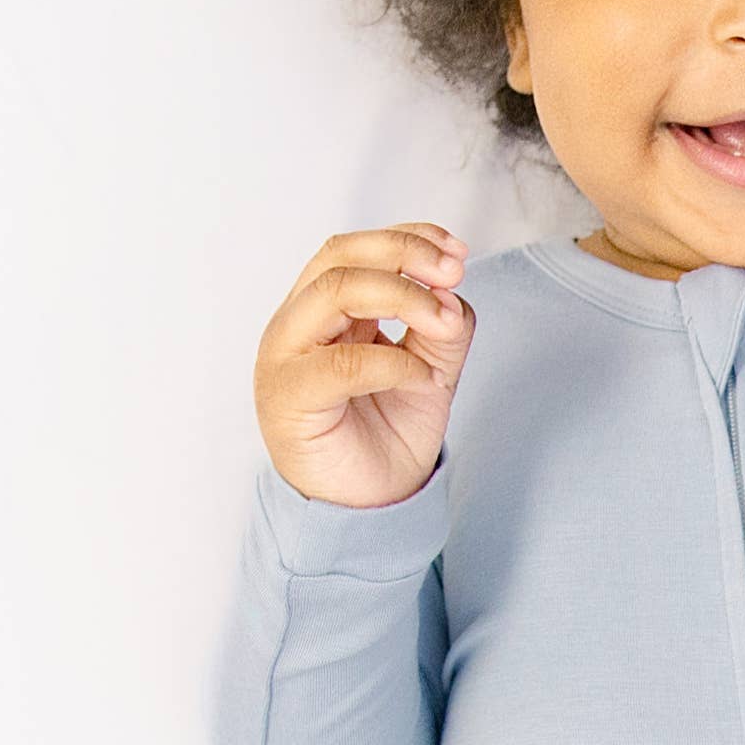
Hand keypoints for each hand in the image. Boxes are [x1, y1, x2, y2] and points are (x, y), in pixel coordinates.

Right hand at [255, 223, 475, 506]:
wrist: (366, 507)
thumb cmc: (385, 435)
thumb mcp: (429, 371)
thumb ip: (440, 330)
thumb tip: (454, 294)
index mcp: (323, 310)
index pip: (355, 249)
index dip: (407, 237)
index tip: (458, 252)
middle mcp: (297, 325)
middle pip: (340, 257)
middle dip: (404, 254)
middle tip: (454, 273)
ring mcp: (286, 358)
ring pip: (335, 293)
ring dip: (403, 297)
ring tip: (444, 324)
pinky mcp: (289, 398)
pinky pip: (343, 363)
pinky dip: (395, 363)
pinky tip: (425, 380)